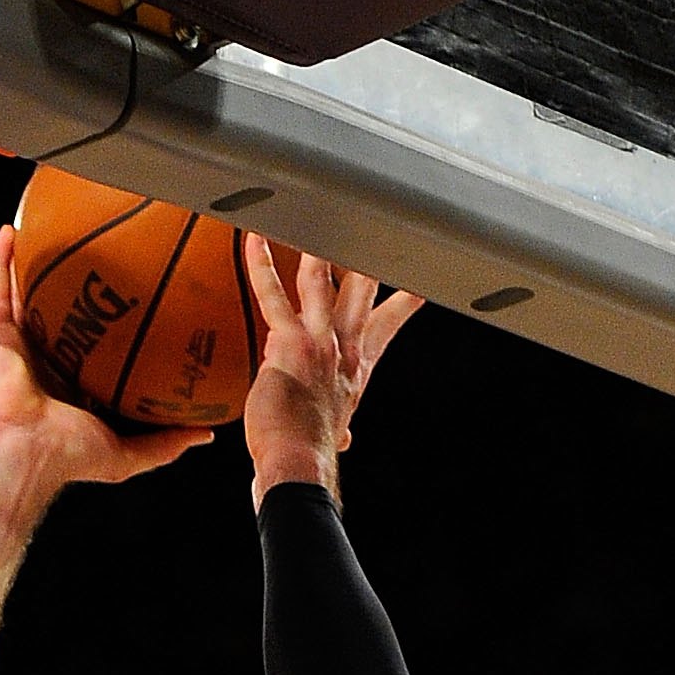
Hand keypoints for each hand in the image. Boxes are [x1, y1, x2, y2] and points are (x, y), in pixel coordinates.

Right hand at [0, 225, 209, 508]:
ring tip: (48, 235)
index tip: (131, 304)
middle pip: (60, 317)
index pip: (91, 353)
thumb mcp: (129, 453)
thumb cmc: (70, 456)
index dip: (108, 329)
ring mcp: (18, 348)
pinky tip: (12, 233)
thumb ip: (164, 442)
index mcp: (70, 390)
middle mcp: (44, 365)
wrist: (27, 450)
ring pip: (26, 297)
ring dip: (33, 268)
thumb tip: (205, 433)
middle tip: (96, 262)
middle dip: (74, 292)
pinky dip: (0, 262)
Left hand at [242, 242, 422, 503]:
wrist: (299, 463)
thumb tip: (345, 438)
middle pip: (363, 288)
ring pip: (323, 280)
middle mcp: (344, 347)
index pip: (387, 324)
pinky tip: (253, 238)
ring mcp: (319, 341)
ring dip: (318, 246)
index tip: (422, 281)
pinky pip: (273, 294)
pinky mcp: (289, 343)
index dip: (406, 300)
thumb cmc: (310, 450)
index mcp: (357, 366)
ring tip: (314, 211)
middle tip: (372, 219)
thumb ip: (341, 425)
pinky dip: (261, 265)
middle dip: (368, 254)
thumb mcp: (336, 433)